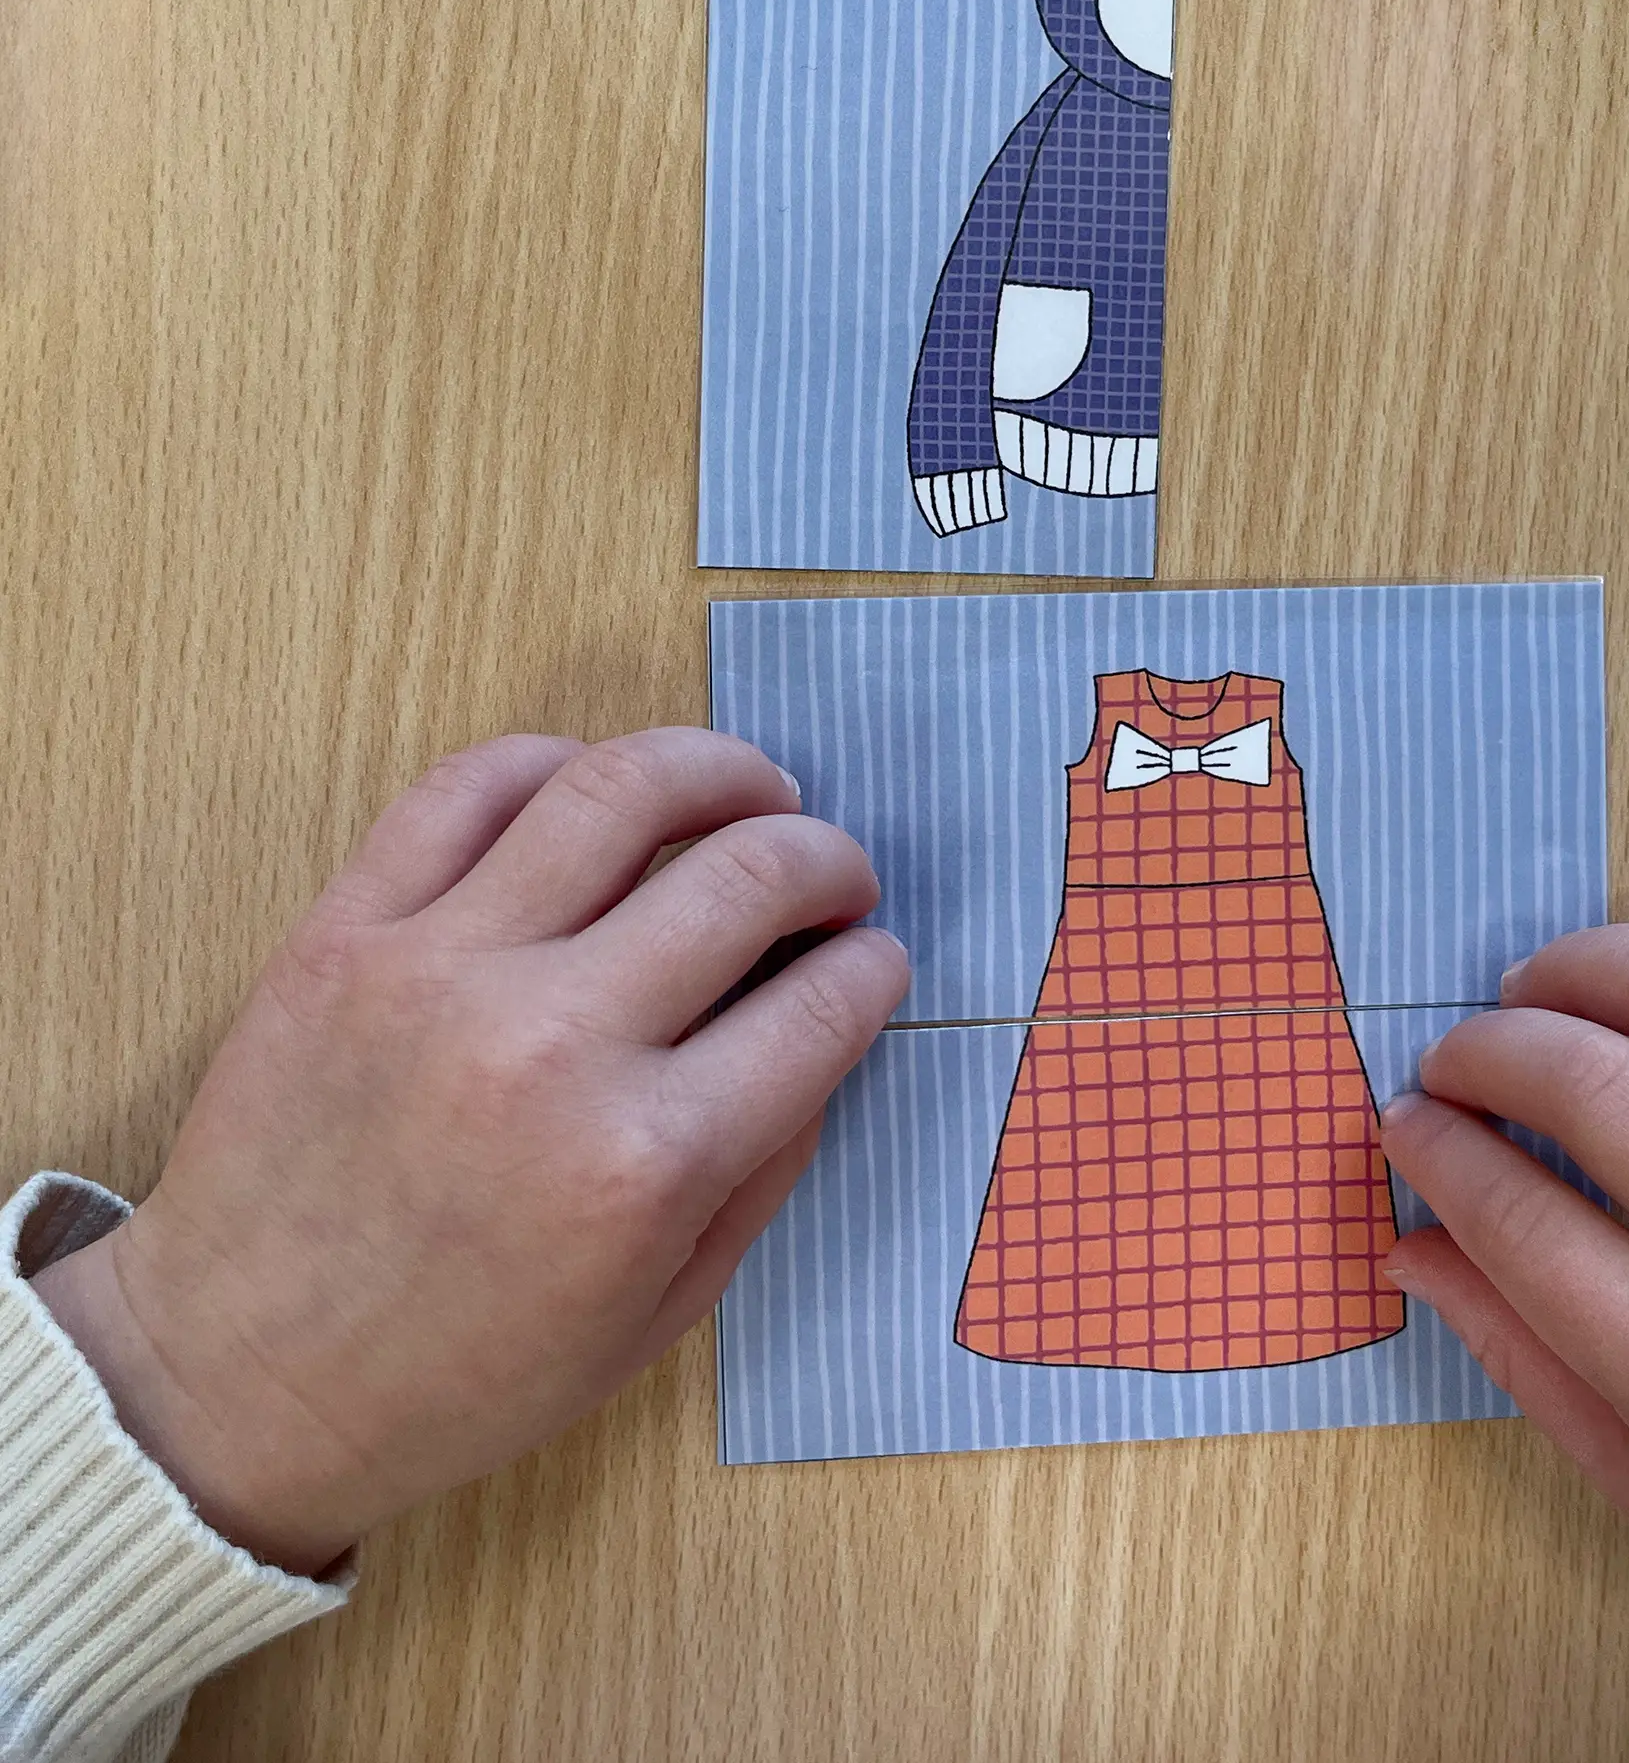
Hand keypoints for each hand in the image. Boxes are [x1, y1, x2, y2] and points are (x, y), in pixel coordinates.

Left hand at [33, 729, 907, 1575]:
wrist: (235, 1385)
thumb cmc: (461, 1373)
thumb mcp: (662, 1312)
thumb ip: (766, 1165)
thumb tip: (825, 1026)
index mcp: (648, 1162)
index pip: (824, 1005)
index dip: (874, 966)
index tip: (873, 957)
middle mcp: (556, 1043)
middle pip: (749, 873)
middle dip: (829, 860)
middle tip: (837, 877)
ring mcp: (442, 969)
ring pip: (620, 789)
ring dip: (721, 770)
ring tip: (751, 790)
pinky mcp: (347, 930)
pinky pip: (467, 788)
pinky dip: (555, 763)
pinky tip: (596, 791)